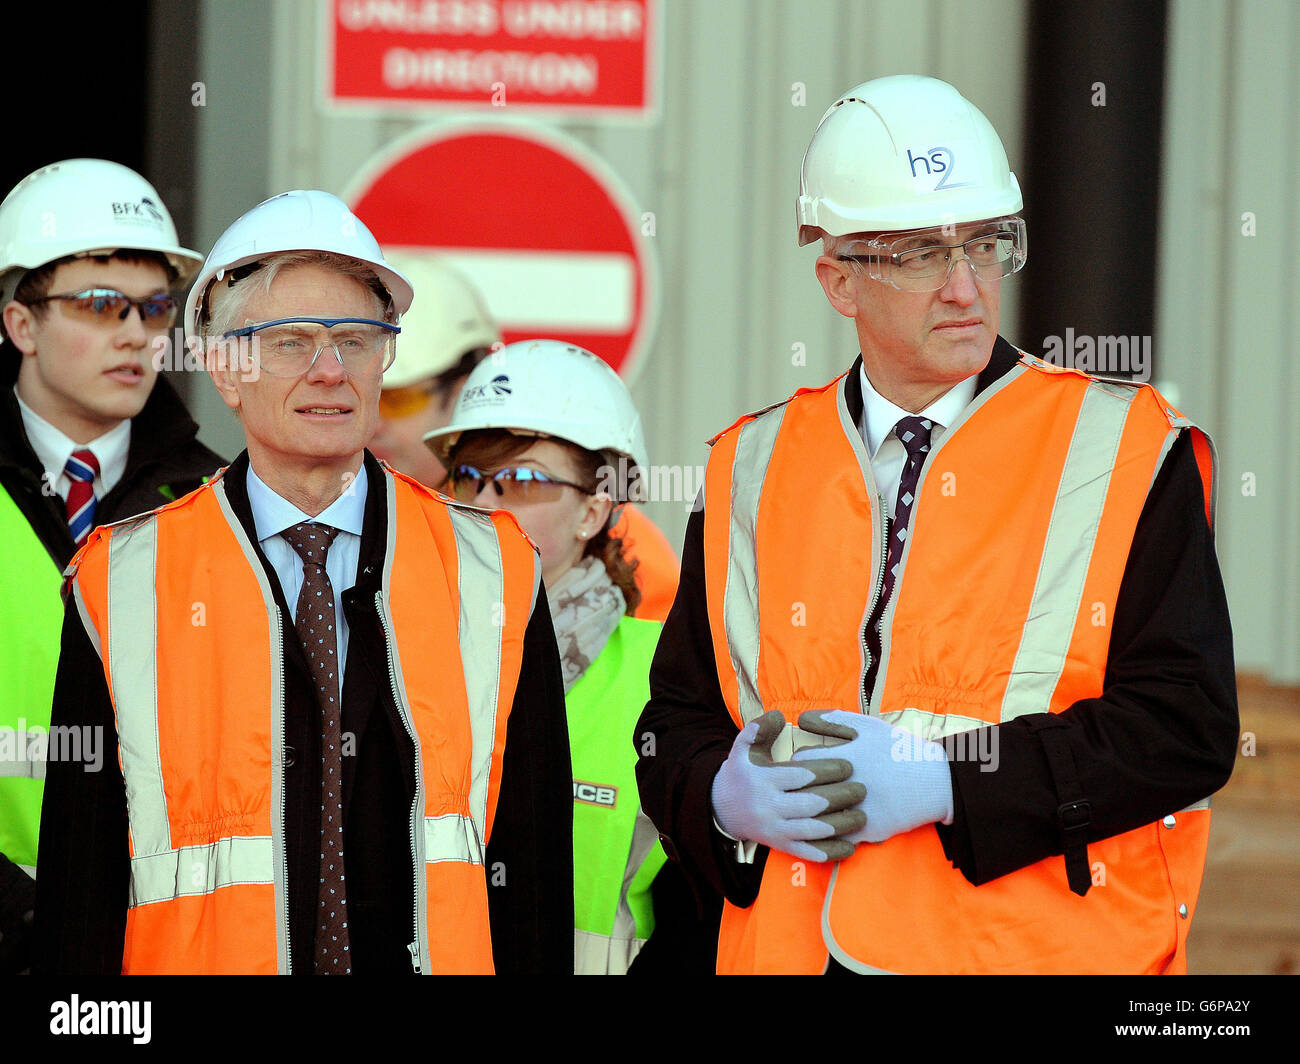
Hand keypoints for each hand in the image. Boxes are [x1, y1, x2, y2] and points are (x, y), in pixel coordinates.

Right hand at [711, 710, 865, 861]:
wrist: (720, 809)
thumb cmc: (740, 774)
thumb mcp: (743, 748)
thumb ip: (759, 729)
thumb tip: (779, 715)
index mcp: (762, 779)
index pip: (800, 775)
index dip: (826, 770)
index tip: (849, 765)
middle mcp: (768, 806)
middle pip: (810, 803)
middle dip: (840, 796)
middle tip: (862, 789)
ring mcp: (774, 829)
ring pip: (812, 829)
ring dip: (840, 824)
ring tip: (862, 816)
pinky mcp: (779, 845)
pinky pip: (807, 851)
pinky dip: (830, 851)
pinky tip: (850, 847)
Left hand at [793, 710, 953, 844]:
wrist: (935, 780)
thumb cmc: (899, 749)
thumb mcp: (869, 727)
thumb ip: (834, 720)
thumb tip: (801, 719)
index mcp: (845, 757)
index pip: (800, 760)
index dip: (799, 763)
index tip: (804, 765)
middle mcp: (848, 784)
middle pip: (803, 788)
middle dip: (799, 786)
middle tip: (802, 786)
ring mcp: (857, 809)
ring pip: (814, 815)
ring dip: (809, 810)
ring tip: (813, 804)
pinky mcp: (868, 830)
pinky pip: (835, 836)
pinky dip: (827, 832)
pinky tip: (828, 824)